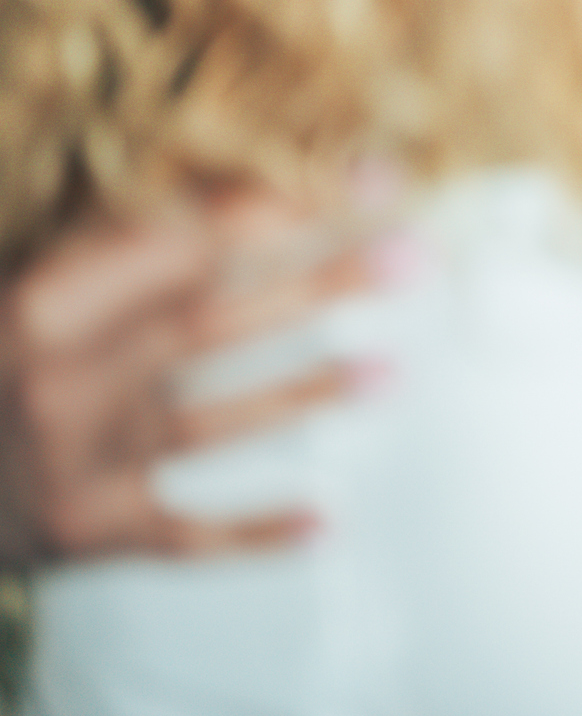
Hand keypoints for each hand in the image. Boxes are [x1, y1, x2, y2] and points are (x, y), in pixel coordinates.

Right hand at [0, 191, 368, 566]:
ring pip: (211, 419)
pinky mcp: (82, 531)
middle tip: (410, 254)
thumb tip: (223, 203)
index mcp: (40, 304)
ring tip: (390, 370)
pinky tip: (325, 524)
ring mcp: (74, 462)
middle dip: (321, 284)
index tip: (366, 179)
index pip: (184, 244)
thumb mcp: (21, 286)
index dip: (283, 206)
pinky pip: (180, 536)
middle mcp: (61, 380)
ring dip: (306, 392)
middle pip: (213, 322)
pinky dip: (253, 535)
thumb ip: (110, 249)